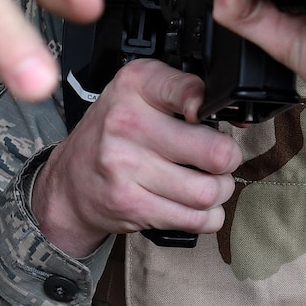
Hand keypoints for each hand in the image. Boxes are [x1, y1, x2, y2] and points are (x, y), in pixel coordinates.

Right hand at [30, 59, 243, 257]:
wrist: (68, 182)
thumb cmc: (110, 136)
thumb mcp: (136, 94)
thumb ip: (182, 91)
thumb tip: (237, 115)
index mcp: (133, 86)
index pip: (190, 91)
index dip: (210, 106)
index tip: (204, 115)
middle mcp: (126, 123)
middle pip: (215, 153)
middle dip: (228, 160)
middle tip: (218, 159)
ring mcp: (126, 167)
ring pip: (208, 191)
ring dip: (219, 191)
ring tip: (207, 183)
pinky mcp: (131, 204)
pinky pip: (195, 219)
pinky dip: (206, 216)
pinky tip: (192, 205)